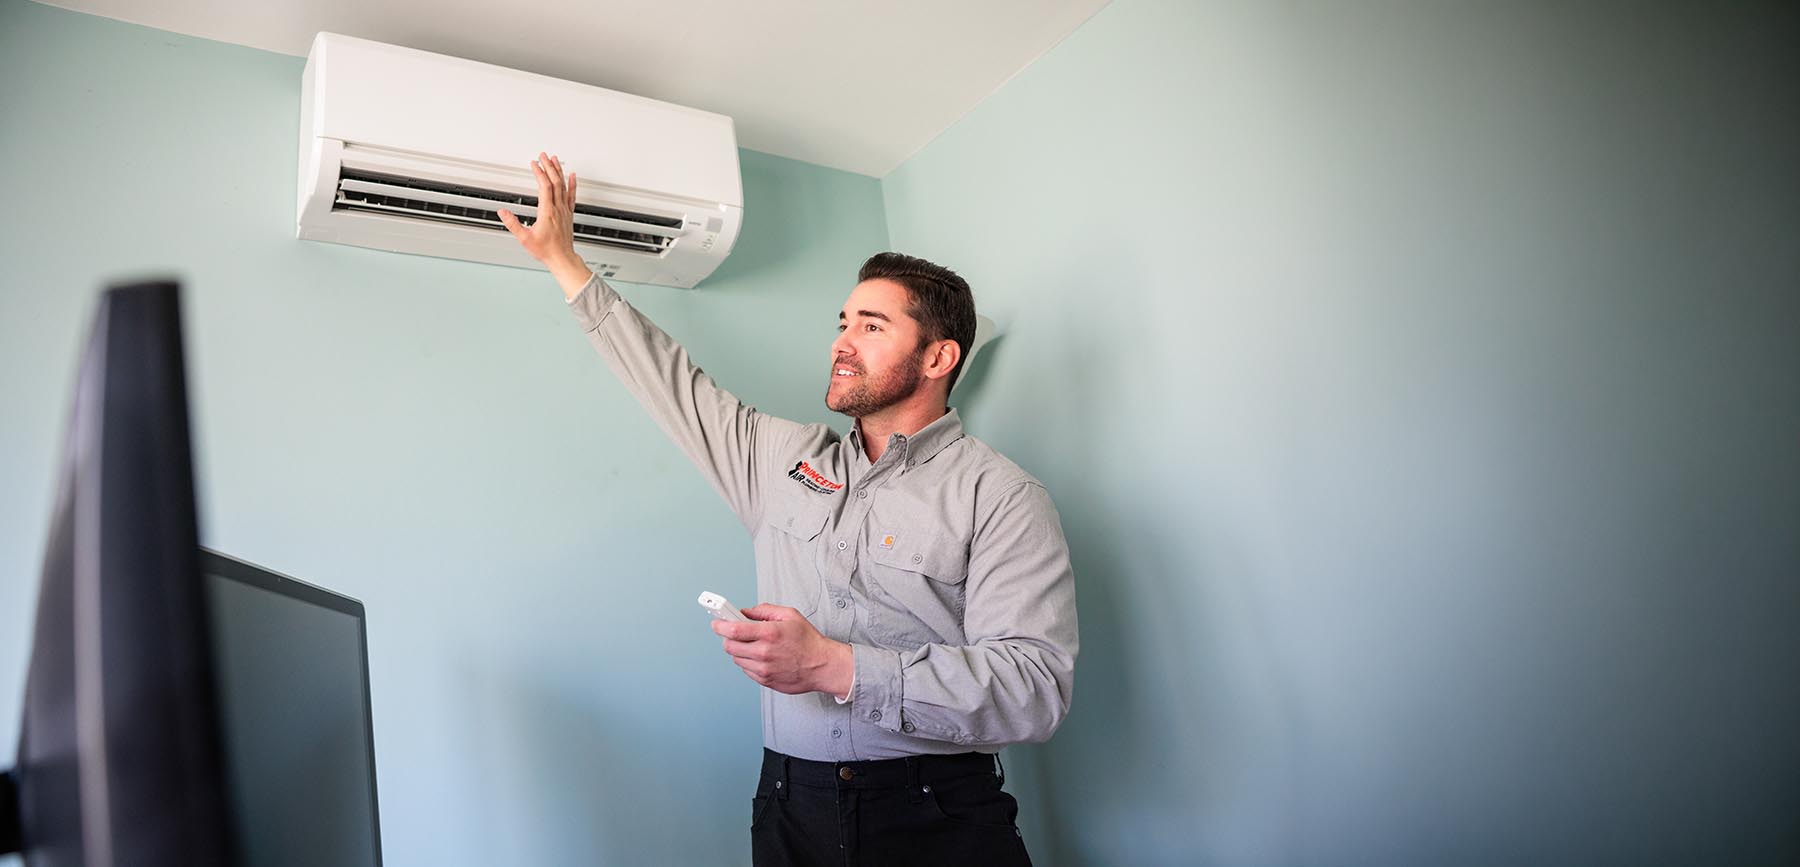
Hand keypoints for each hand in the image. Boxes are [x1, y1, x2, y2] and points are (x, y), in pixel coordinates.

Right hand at [498, 152, 592, 298]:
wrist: (562, 258)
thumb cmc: (546, 250)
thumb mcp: (524, 238)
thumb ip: (512, 224)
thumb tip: (502, 212)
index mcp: (547, 212)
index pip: (545, 187)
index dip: (539, 173)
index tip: (534, 164)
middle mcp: (558, 209)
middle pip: (555, 182)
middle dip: (549, 166)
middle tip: (543, 155)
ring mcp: (565, 210)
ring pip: (563, 186)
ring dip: (558, 171)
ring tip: (554, 159)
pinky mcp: (569, 214)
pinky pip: (572, 196)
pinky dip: (572, 184)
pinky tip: (572, 175)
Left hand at [712, 605, 854, 696]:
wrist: (822, 666)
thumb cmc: (809, 641)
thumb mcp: (790, 615)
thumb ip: (764, 610)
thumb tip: (746, 612)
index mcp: (769, 633)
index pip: (733, 630)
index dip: (720, 625)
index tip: (716, 622)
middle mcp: (764, 652)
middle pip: (729, 646)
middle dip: (728, 637)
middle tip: (735, 632)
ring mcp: (763, 669)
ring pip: (736, 659)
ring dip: (739, 650)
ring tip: (753, 645)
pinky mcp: (765, 680)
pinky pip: (746, 670)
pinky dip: (748, 662)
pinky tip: (761, 656)